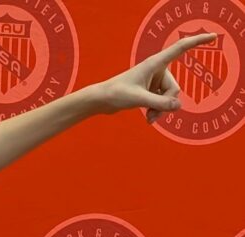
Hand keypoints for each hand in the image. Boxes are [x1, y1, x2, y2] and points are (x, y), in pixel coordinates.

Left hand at [94, 33, 216, 121]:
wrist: (102, 101)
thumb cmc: (117, 94)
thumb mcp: (140, 100)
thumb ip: (160, 103)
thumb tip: (179, 107)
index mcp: (155, 63)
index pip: (181, 48)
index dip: (198, 42)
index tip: (213, 37)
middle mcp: (157, 70)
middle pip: (174, 89)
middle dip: (167, 103)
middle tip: (153, 113)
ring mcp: (155, 81)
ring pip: (169, 98)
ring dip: (161, 110)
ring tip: (149, 119)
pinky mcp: (151, 91)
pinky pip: (162, 103)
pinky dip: (157, 111)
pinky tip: (149, 120)